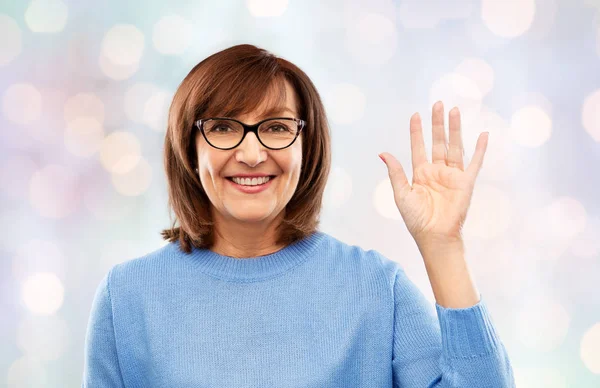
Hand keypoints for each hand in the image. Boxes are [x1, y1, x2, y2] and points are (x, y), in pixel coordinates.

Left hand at [379, 101, 488, 247]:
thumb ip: (395, 172)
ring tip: (454, 111)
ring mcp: (452, 176)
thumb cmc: (416, 219)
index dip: (417, 131)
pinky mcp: (466, 183)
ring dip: (455, 129)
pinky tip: (483, 135)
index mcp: (420, 173)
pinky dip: (479, 149)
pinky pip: (474, 163)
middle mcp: (437, 171)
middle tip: (438, 104)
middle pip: (438, 142)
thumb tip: (382, 153)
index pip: (418, 147)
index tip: (415, 115)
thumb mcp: (401, 193)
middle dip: (437, 123)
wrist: (434, 236)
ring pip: (454, 147)